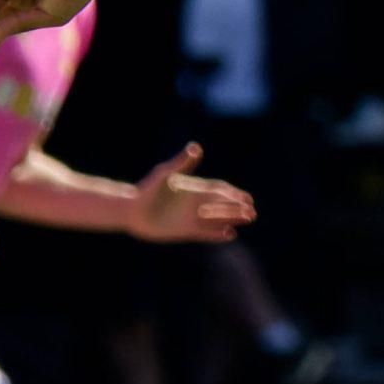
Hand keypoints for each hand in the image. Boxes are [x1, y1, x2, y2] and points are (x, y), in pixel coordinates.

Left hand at [128, 143, 256, 242]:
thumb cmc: (148, 190)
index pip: (219, 190)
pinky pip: (206, 233)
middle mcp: (195, 204)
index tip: (247, 197)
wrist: (131, 211)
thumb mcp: (165, 174)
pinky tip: (230, 234)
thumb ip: (182, 163)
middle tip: (252, 211)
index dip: (234, 193)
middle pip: (222, 205)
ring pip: (217, 219)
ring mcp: (191, 218)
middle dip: (238, 208)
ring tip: (248, 220)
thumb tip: (196, 148)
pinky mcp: (185, 230)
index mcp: (194, 189)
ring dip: (233, 219)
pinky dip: (218, 234)